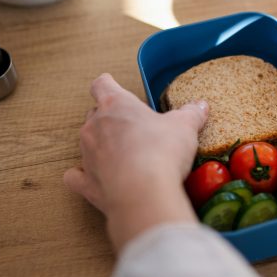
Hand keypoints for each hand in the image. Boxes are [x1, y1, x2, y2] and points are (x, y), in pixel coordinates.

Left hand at [64, 73, 208, 250]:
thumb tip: (201, 106)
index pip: (102, 85)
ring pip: (87, 143)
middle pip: (94, 114)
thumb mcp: (185, 127)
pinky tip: (94, 179)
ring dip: (101, 146)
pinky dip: (83, 176)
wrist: (143, 192)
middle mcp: (95, 126)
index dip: (107, 84)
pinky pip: (76, 177)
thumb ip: (191, 114)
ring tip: (123, 156)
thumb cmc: (161, 151)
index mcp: (116, 105)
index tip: (111, 84)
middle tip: (132, 128)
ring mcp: (87, 155)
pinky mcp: (86, 183)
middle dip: (109, 119)